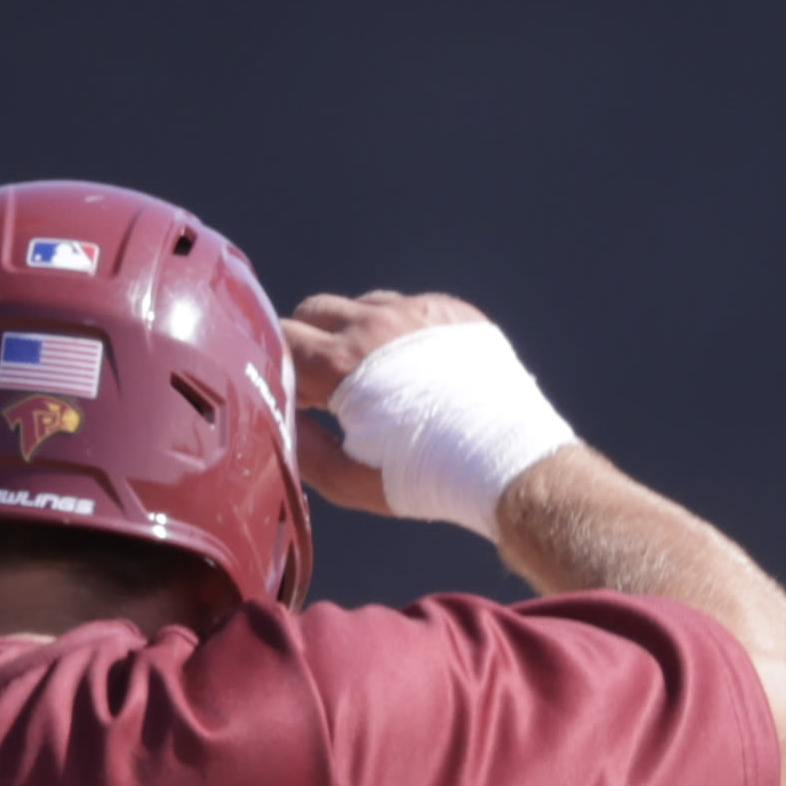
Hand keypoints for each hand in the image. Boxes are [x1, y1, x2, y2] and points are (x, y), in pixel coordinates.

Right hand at [283, 288, 492, 511]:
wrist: (507, 462)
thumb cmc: (427, 477)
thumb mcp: (350, 480)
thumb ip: (303, 449)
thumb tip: (283, 420)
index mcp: (343, 363)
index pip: (280, 338)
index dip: (277, 367)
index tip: (293, 394)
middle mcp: (377, 324)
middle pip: (313, 311)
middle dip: (308, 343)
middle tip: (326, 383)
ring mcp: (418, 312)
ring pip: (360, 305)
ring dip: (353, 333)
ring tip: (375, 377)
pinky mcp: (452, 311)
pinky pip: (407, 306)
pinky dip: (399, 331)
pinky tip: (415, 367)